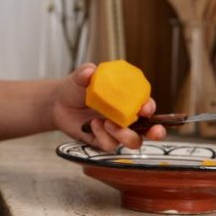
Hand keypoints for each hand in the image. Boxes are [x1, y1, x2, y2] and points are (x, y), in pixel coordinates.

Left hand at [50, 62, 165, 150]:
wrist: (58, 103)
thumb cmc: (75, 88)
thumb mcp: (80, 77)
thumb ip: (85, 72)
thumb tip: (90, 70)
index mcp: (128, 100)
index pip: (146, 105)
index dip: (150, 108)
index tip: (145, 108)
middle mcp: (127, 118)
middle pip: (149, 129)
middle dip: (156, 132)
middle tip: (155, 131)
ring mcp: (117, 132)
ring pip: (133, 141)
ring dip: (125, 135)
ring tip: (108, 123)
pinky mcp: (104, 142)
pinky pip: (110, 145)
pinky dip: (102, 136)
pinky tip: (92, 125)